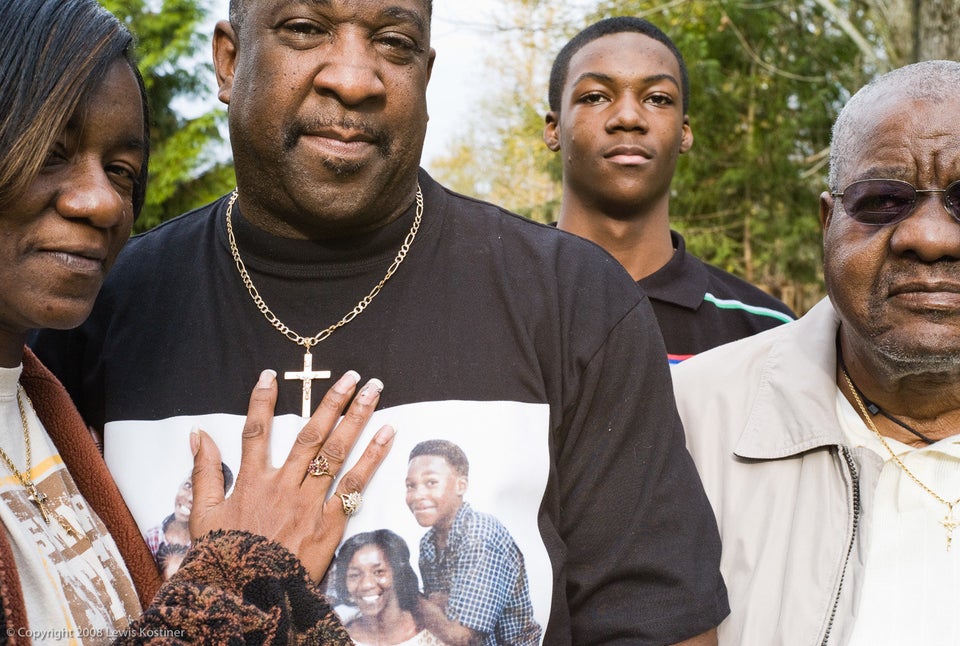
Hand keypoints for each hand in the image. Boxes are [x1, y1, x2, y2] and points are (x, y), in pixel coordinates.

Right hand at [188, 368, 393, 580]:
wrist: (246, 598)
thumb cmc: (225, 558)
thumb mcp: (204, 516)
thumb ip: (203, 472)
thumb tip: (197, 434)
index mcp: (251, 482)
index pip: (256, 431)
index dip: (261, 401)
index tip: (270, 375)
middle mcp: (283, 486)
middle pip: (310, 434)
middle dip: (332, 402)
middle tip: (352, 376)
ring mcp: (308, 503)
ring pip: (335, 451)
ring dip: (356, 418)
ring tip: (374, 390)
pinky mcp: (329, 523)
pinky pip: (354, 484)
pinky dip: (372, 458)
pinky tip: (387, 433)